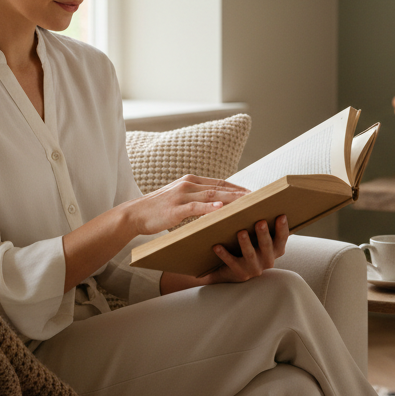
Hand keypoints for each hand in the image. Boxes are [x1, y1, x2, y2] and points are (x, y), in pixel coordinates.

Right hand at [125, 175, 249, 235]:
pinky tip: (221, 208)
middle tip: (260, 197)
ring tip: (248, 201)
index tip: (254, 192)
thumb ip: (196, 198)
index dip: (237, 187)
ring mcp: (182, 195)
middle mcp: (188, 184)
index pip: (220, 182)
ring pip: (212, 195)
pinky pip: (195, 207)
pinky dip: (209, 207)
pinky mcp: (175, 208)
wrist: (135, 214)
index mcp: (191, 181)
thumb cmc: (158, 209)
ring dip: (231, 198)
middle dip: (241, 192)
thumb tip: (216, 204)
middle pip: (220, 187)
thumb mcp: (179, 199)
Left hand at [203, 215, 289, 283]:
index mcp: (275, 250)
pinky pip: (231, 262)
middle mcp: (267, 260)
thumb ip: (262, 225)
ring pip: (250, 255)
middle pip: (267, 246)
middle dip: (264, 234)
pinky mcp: (240, 273)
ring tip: (241, 232)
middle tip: (260, 222)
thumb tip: (256, 199)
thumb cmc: (250, 248)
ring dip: (245, 243)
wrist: (234, 272)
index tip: (281, 215)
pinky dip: (224, 254)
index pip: (282, 239)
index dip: (283, 228)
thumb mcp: (259, 239)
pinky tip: (217, 246)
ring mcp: (254, 268)